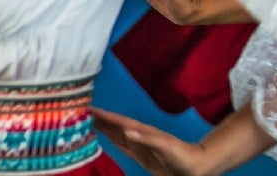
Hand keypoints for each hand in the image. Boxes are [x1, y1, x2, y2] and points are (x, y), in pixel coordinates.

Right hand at [93, 109, 212, 175]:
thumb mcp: (166, 147)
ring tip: (88, 121)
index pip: (120, 122)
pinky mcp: (142, 155)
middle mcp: (140, 136)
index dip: (105, 116)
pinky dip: (112, 140)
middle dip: (100, 119)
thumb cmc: (183, 156)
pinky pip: (122, 145)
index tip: (89, 109)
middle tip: (81, 113)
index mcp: (144, 132)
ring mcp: (140, 145)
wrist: (195, 167)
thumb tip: (127, 131)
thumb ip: (148, 139)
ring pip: (117, 134)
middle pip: (116, 125)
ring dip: (104, 127)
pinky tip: (106, 137)